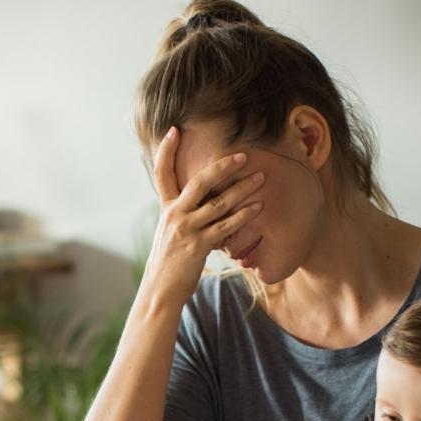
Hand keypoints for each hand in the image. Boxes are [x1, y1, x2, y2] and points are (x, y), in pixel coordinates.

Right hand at [144, 126, 264, 305]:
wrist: (160, 290)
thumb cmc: (169, 262)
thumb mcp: (170, 233)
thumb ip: (183, 214)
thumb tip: (201, 200)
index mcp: (167, 208)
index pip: (162, 173)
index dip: (166, 151)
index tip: (175, 130)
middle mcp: (174, 215)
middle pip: (199, 181)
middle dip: (222, 166)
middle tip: (243, 155)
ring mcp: (186, 230)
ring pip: (218, 203)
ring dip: (242, 189)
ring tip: (261, 178)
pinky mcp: (198, 246)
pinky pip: (225, 226)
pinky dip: (243, 215)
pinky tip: (258, 207)